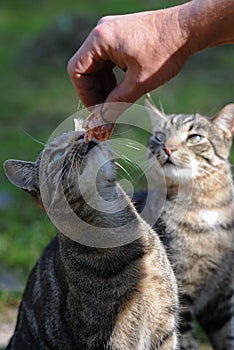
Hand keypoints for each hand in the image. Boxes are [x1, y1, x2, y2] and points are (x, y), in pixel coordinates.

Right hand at [67, 8, 188, 118]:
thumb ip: (117, 103)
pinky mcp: (120, 36)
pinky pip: (107, 61)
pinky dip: (111, 77)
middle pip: (85, 69)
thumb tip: (103, 121)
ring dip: (103, 87)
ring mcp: (111, 32)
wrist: (189, 28)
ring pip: (96, 67)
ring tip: (115, 104)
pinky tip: (121, 89)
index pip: (76, 71)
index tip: (96, 112)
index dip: (84, 95)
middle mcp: (101, 32)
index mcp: (100, 39)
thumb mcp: (139, 82)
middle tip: (106, 112)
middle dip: (95, 93)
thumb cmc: (166, 52)